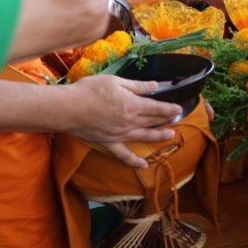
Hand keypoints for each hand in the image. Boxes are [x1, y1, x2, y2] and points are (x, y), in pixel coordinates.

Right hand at [62, 75, 181, 166]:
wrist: (67, 108)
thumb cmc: (90, 90)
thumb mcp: (116, 81)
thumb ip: (138, 86)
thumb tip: (156, 86)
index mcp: (133, 105)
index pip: (157, 108)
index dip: (170, 108)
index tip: (179, 108)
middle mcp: (130, 122)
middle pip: (153, 121)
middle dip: (167, 119)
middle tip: (177, 118)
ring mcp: (120, 135)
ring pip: (144, 137)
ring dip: (159, 137)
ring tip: (170, 135)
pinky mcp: (109, 143)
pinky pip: (124, 155)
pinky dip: (134, 161)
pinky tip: (144, 165)